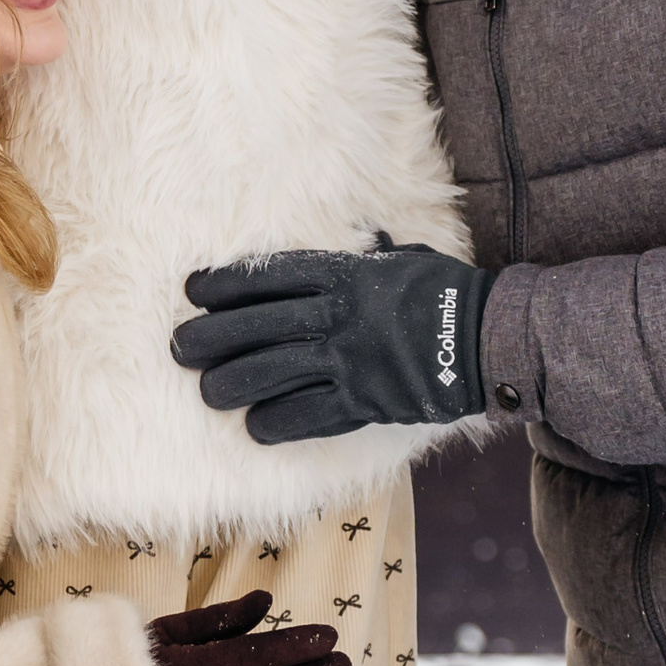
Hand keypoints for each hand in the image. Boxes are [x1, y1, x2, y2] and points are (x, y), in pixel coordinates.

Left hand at [172, 239, 494, 442]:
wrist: (485, 339)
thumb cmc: (444, 292)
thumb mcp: (404, 259)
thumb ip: (371, 254)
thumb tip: (362, 239)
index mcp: (345, 275)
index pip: (271, 276)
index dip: (226, 285)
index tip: (194, 290)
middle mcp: (339, 316)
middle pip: (258, 325)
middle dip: (212, 336)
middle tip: (179, 347)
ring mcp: (350, 361)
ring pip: (274, 372)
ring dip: (234, 382)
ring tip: (208, 391)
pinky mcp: (365, 402)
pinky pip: (310, 415)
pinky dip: (278, 422)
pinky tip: (255, 425)